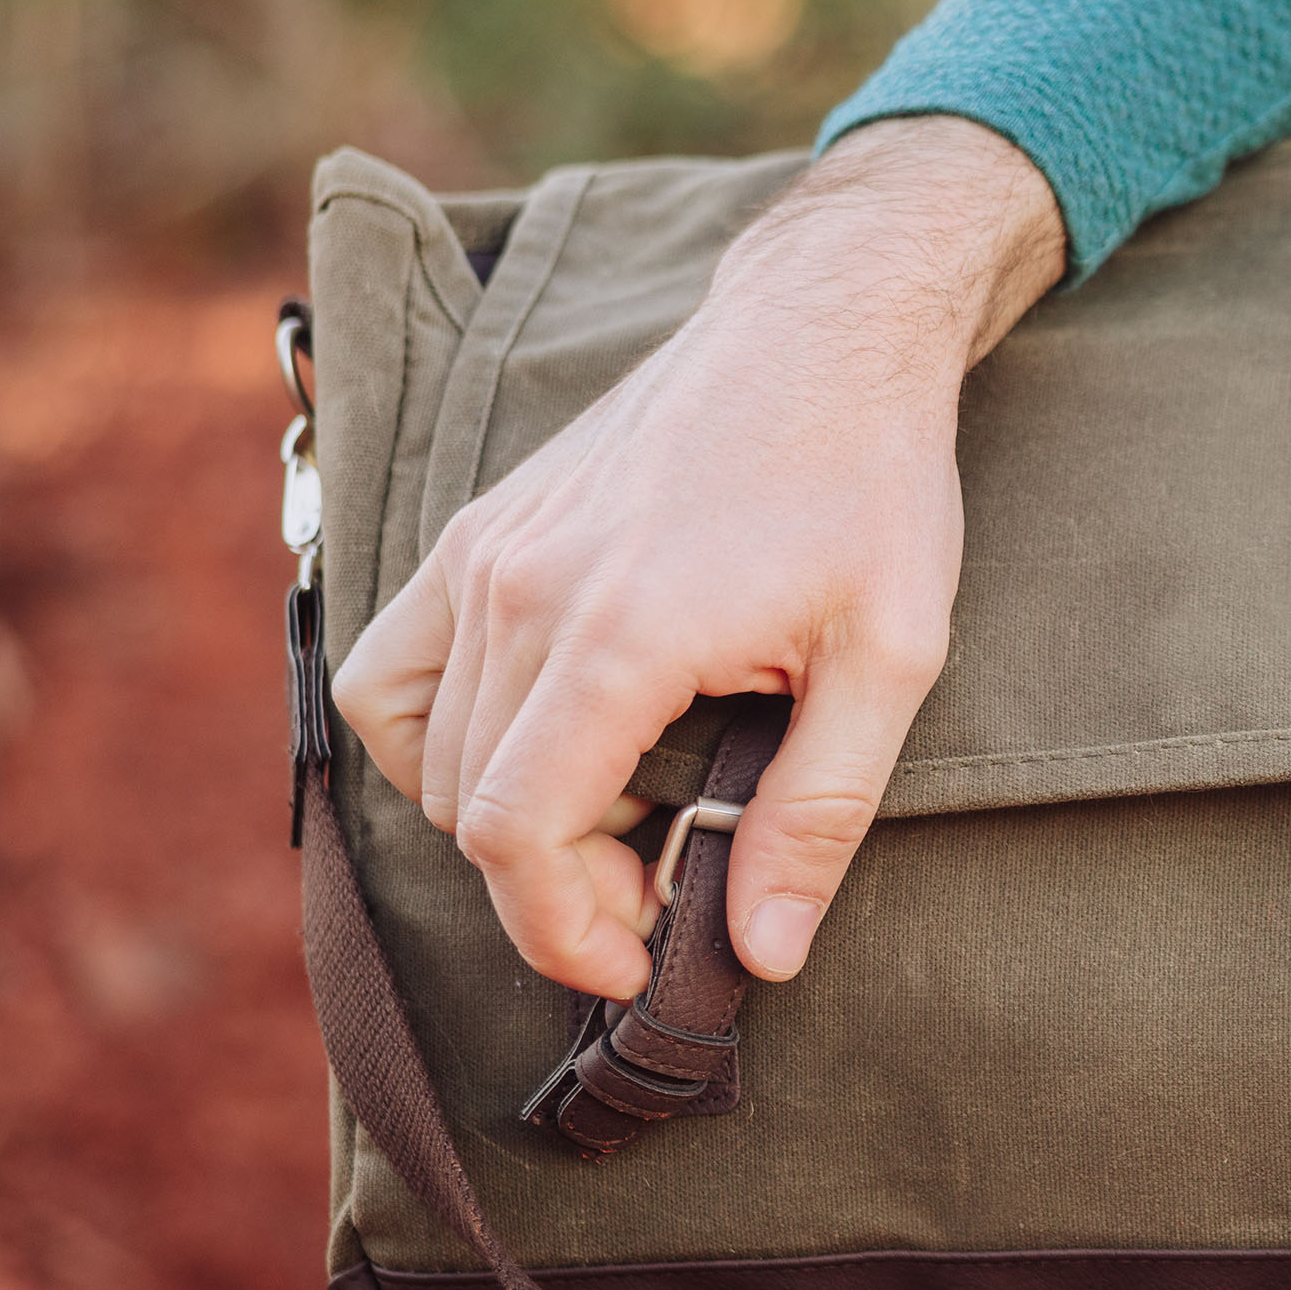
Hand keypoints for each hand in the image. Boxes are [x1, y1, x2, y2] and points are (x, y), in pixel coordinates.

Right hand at [332, 116, 1066, 999]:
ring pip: (423, 748)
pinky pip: (399, 667)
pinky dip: (443, 734)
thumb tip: (767, 949)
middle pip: (468, 807)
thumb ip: (817, 813)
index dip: (562, 931)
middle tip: (660, 885)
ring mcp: (484, 553)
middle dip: (554, 886)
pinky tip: (546, 739)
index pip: (513, 834)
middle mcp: (522, 590)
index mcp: (621, 632)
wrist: (825, 330)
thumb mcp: (891, 659)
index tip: (638, 959)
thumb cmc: (871, 483)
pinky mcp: (479, 530)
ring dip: (501, 812)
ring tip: (616, 808)